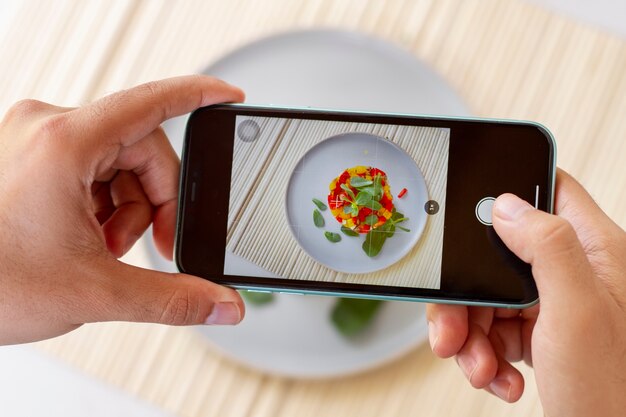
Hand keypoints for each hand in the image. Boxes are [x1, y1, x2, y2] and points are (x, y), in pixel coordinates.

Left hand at [0, 75, 245, 344]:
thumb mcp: (96, 292)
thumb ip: (172, 299)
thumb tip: (222, 302)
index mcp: (64, 143)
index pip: (152, 102)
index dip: (199, 97)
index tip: (229, 96)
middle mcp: (46, 128)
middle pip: (141, 146)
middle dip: (156, 200)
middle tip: (152, 245)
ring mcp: (34, 140)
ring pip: (117, 160)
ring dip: (126, 207)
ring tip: (103, 248)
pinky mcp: (27, 156)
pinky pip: (90, 167)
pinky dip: (102, 203)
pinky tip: (86, 238)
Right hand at [427, 169, 625, 415]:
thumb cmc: (616, 393)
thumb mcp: (578, 312)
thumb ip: (547, 248)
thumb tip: (506, 205)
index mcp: (596, 251)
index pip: (552, 190)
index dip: (510, 190)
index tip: (471, 213)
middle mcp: (576, 273)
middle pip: (499, 256)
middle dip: (468, 294)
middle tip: (455, 326)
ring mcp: (556, 306)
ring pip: (490, 297)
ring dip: (471, 334)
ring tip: (479, 365)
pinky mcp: (541, 335)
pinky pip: (495, 330)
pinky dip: (485, 355)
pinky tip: (499, 376)